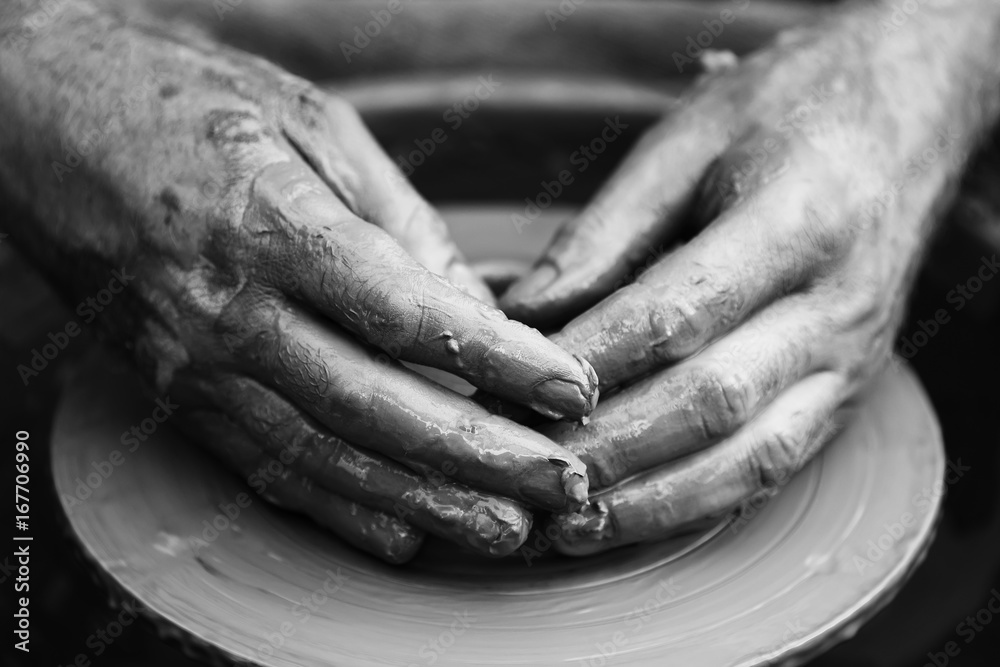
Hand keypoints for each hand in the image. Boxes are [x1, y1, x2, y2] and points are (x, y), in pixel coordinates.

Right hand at [0, 4, 596, 561]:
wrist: (43, 123)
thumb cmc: (190, 105)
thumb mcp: (316, 129)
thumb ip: (402, 225)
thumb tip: (478, 315)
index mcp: (271, 228)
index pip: (408, 319)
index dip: (500, 364)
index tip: (570, 389)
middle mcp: (229, 314)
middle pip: (376, 408)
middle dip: (481, 455)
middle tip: (562, 483)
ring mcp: (195, 367)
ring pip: (326, 457)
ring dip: (423, 503)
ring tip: (506, 529)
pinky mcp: (177, 395)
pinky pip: (266, 468)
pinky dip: (340, 510)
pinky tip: (405, 536)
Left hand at [501, 5, 992, 553]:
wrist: (902, 120)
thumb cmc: (783, 116)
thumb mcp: (685, 141)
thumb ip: (605, 231)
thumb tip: (522, 315)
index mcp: (799, 221)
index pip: (680, 310)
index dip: (592, 360)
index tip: (514, 391)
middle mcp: (836, 306)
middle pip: (713, 398)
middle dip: (611, 446)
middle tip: (525, 470)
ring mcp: (849, 362)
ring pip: (749, 456)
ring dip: (652, 501)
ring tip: (567, 527)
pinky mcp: (845, 396)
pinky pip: (773, 467)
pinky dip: (697, 503)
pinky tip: (631, 520)